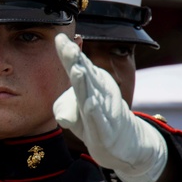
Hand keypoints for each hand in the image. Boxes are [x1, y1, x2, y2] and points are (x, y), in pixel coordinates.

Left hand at [53, 33, 167, 181]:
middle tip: (68, 47)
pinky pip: (99, 119)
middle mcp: (98, 94)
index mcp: (89, 86)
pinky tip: (89, 103)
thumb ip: (64, 103)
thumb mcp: (74, 111)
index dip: (68, 53)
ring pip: (92, 94)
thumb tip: (63, 98)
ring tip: (77, 71)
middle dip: (75, 61)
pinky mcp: (106, 130)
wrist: (122, 143)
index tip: (59, 37)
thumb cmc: (94, 123)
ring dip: (84, 83)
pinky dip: (94, 112)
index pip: (77, 67)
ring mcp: (103, 110)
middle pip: (85, 75)